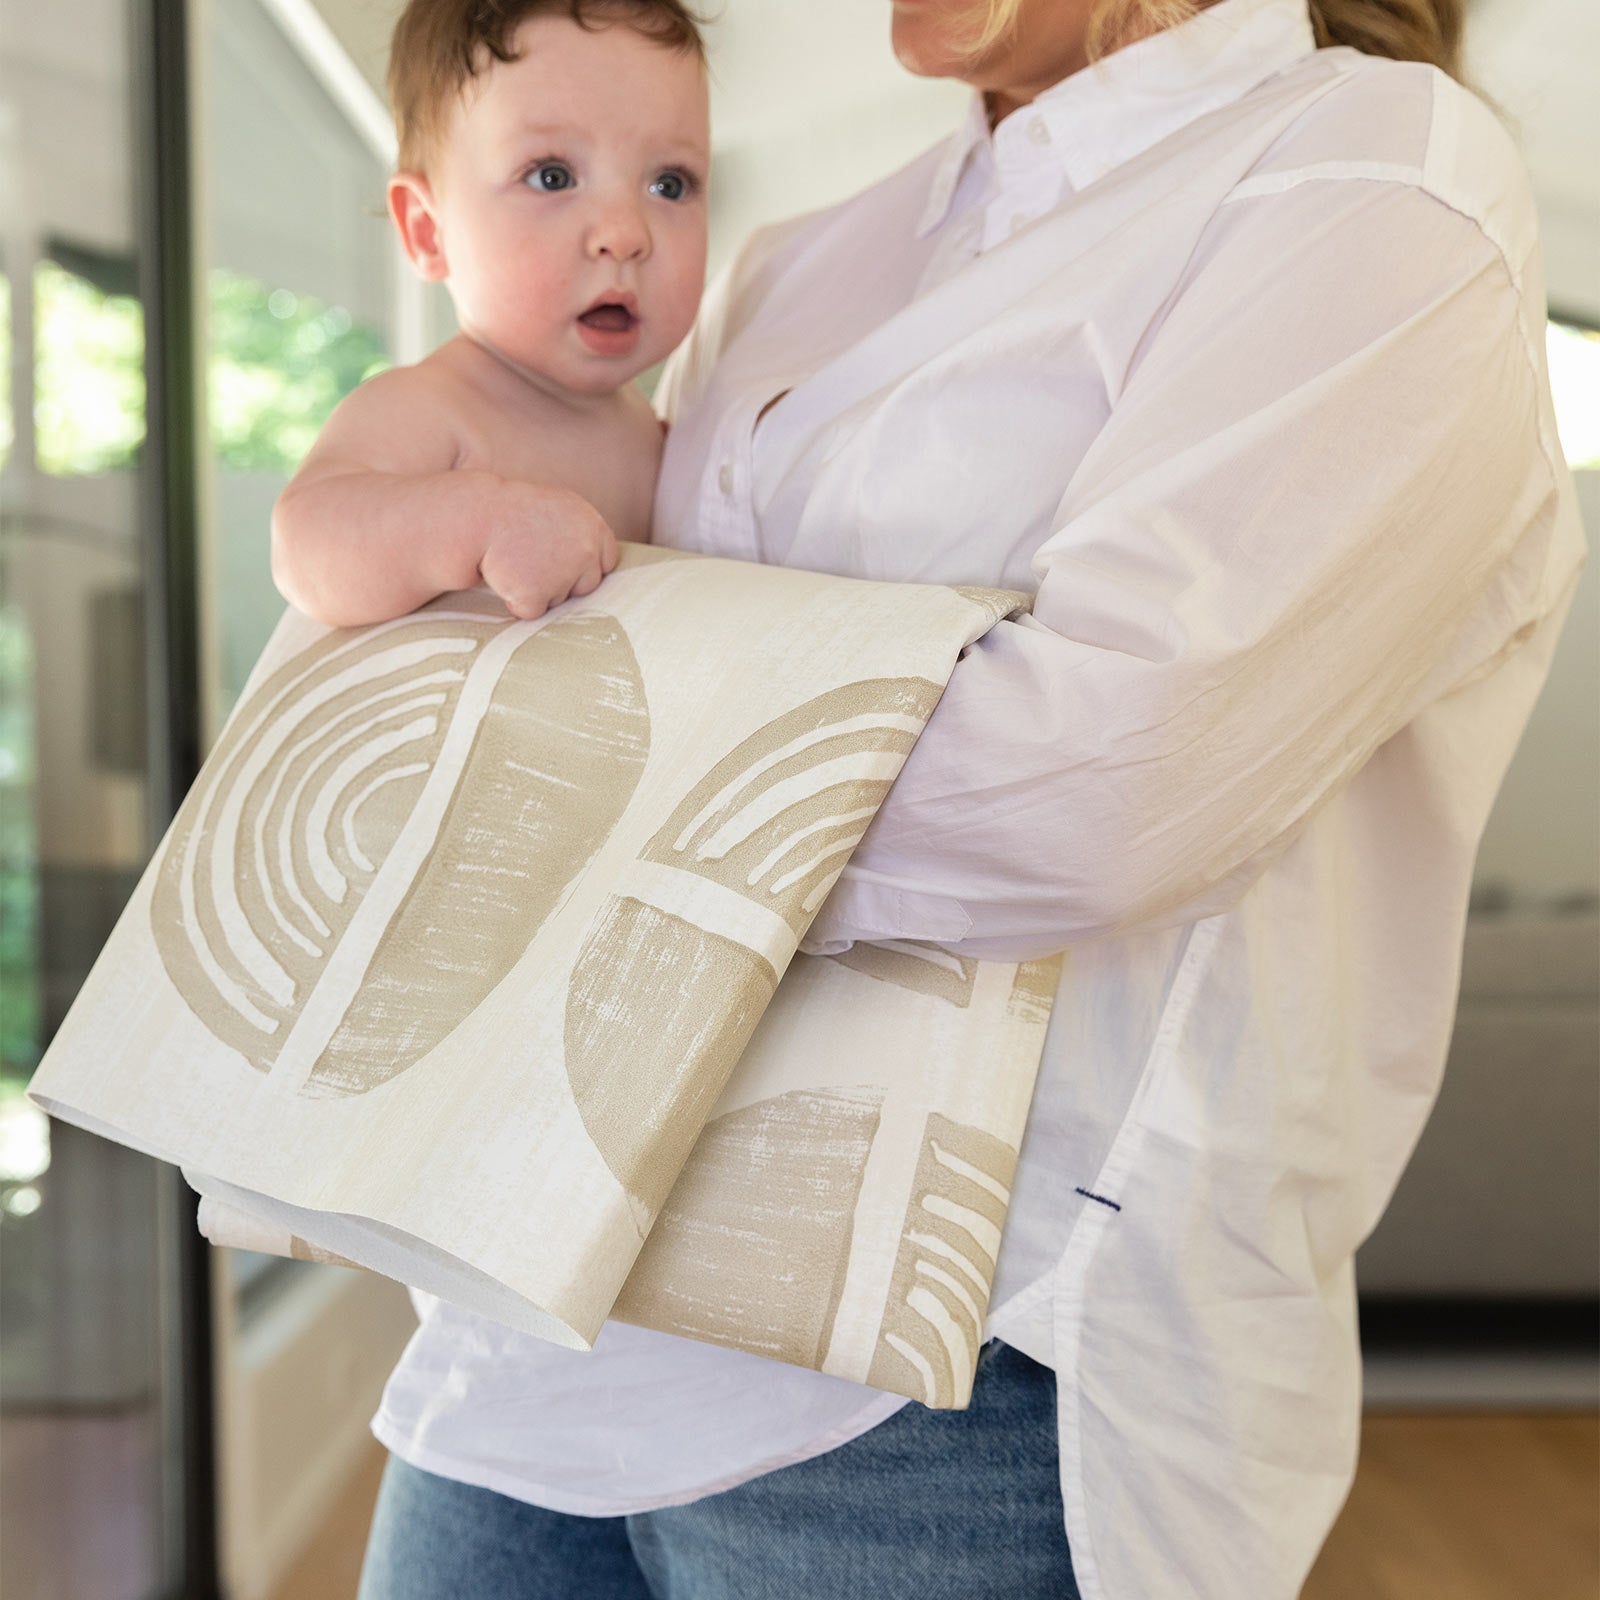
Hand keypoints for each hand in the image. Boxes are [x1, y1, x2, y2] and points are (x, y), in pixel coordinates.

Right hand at [477, 483, 619, 619]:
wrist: (477, 515)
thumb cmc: (516, 511)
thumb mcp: (560, 508)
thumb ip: (582, 535)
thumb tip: (598, 566)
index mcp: (593, 527)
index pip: (606, 562)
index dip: (585, 566)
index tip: (567, 562)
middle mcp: (585, 552)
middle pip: (586, 586)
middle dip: (564, 581)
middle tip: (534, 559)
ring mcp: (562, 575)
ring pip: (559, 600)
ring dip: (538, 589)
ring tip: (517, 562)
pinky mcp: (536, 595)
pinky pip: (533, 611)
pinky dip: (518, 601)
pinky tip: (506, 576)